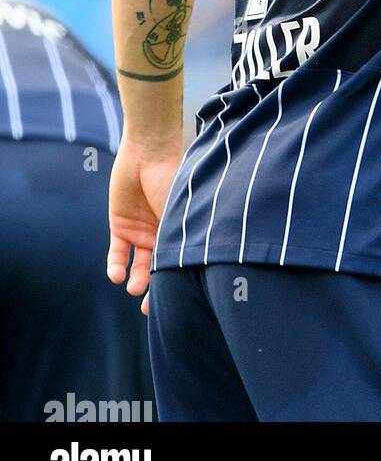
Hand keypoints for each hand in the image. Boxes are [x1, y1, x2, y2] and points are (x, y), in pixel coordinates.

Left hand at [107, 139, 180, 316]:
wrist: (149, 151)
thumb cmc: (173, 178)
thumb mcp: (180, 212)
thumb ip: (178, 239)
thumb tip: (186, 272)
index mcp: (182, 229)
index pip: (178, 261)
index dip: (175, 283)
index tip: (174, 304)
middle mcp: (162, 233)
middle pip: (158, 268)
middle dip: (154, 289)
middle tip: (148, 309)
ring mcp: (141, 229)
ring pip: (138, 264)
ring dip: (136, 279)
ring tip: (134, 287)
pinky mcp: (120, 224)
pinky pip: (117, 252)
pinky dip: (115, 265)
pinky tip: (116, 274)